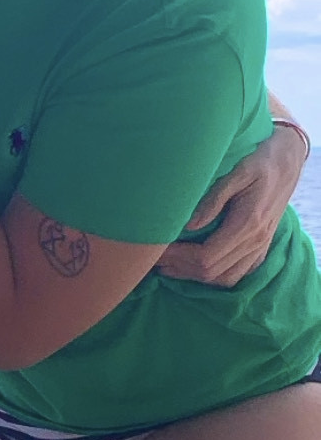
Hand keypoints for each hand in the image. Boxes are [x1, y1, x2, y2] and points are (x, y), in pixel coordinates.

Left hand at [156, 125, 306, 287]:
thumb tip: (189, 224)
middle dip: (180, 268)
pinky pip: (236, 274)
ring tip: (167, 266)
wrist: (287, 163)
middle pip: (212, 271)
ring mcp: (260, 248)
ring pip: (224, 278)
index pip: (207, 256)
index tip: (156, 249)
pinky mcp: (260, 249)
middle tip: (152, 259)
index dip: (178, 258)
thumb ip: (214, 198)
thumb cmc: (258, 161)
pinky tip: (192, 268)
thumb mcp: (237, 172)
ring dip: (193, 276)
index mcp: (247, 223)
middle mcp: (256, 241)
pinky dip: (212, 277)